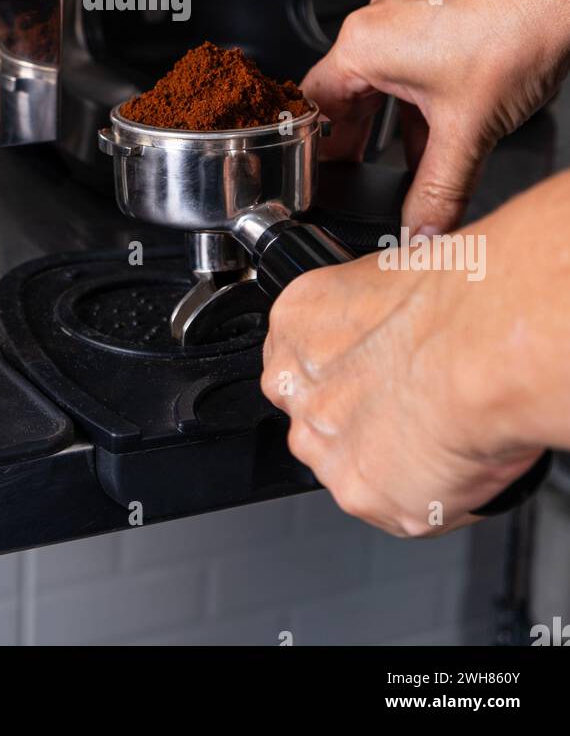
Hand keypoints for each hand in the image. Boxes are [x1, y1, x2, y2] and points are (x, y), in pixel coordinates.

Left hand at [260, 173, 569, 535]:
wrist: (481, 350)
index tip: (375, 370)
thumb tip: (397, 318)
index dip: (344, 366)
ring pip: (345, 463)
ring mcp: (323, 444)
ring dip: (383, 456)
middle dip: (355, 415)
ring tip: (437, 431)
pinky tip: (450, 462)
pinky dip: (421, 495)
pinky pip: (388, 505)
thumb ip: (371, 310)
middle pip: (314, 411)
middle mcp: (296, 384)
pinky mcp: (360, 495)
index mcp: (298, 316)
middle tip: (409, 403)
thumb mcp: (391, 273)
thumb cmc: (454, 301)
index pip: (300, 354)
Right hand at [302, 0, 569, 232]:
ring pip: (383, 81)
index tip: (318, 180)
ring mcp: (409, 14)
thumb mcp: (470, 130)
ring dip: (391, 124)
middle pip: (344, 94)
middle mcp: (379, 23)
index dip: (312, 150)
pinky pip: (412, 65)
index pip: (312, 106)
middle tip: (356, 180)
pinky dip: (419, 101)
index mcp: (364, 45)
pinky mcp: (440, 14)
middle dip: (353, 142)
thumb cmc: (517, 27)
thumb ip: (439, 191)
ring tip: (406, 161)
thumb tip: (420, 231)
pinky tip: (446, 128)